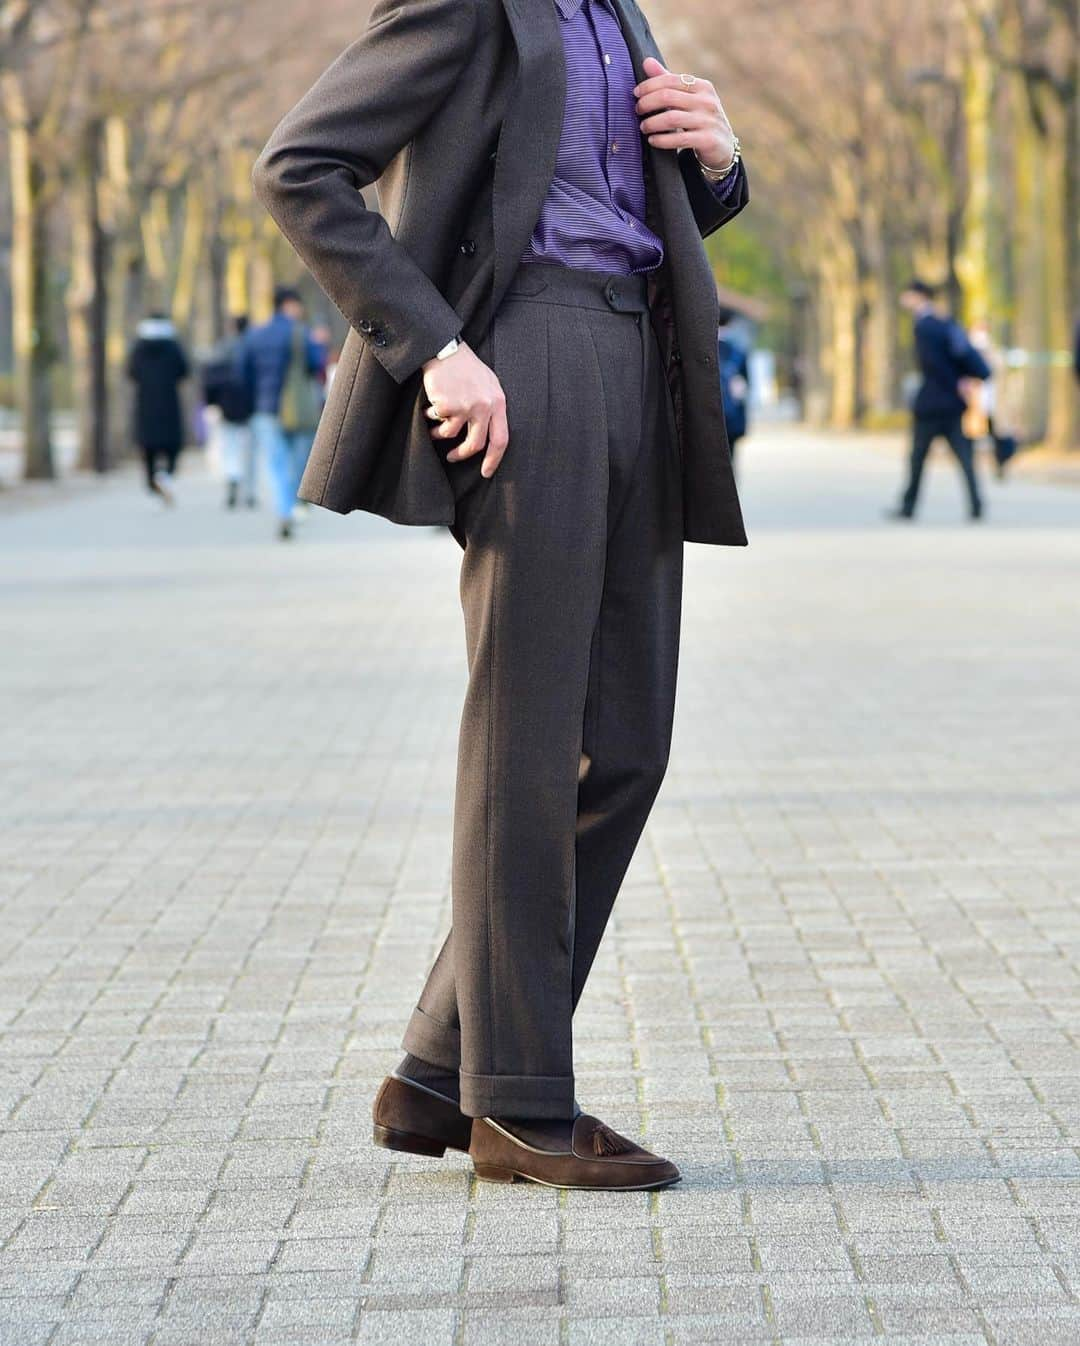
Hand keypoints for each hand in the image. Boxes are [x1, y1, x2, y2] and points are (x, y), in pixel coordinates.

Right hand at [423, 342, 508, 477]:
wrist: (444, 348)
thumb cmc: (465, 367)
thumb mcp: (488, 384)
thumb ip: (491, 407)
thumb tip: (488, 436)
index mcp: (498, 402)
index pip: (501, 439)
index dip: (493, 459)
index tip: (485, 472)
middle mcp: (484, 406)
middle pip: (475, 444)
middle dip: (462, 455)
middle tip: (452, 458)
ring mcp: (465, 407)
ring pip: (451, 435)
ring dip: (440, 433)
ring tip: (435, 423)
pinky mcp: (447, 406)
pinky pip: (437, 421)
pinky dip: (431, 417)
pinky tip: (431, 405)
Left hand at [634, 57, 734, 171]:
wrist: (723, 147)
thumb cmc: (700, 119)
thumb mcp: (689, 98)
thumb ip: (668, 81)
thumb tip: (646, 61)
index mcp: (702, 86)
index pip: (670, 80)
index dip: (649, 86)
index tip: (636, 94)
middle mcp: (707, 101)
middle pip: (668, 97)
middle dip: (647, 103)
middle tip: (637, 110)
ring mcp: (708, 121)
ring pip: (671, 118)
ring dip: (652, 123)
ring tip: (643, 127)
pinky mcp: (708, 140)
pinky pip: (679, 139)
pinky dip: (662, 140)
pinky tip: (652, 140)